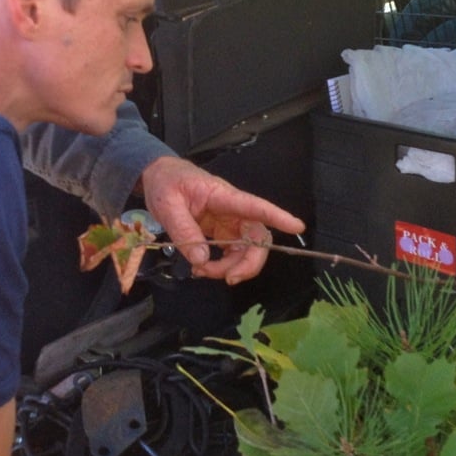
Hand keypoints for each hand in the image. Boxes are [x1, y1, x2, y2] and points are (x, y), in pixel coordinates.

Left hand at [139, 156, 305, 284]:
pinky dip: (222, 267)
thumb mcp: (167, 205)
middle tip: (228, 278)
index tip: (297, 227)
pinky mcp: (222, 232)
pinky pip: (232, 254)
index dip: (278, 216)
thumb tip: (202, 259)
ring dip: (231, 268)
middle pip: (257, 238)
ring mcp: (229, 222)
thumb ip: (184, 231)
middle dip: (249, 263)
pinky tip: (202, 268)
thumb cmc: (165, 183)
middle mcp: (233, 211)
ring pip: (247, 250)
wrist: (158, 177)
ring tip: (202, 272)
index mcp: (223, 196)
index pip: (255, 206)